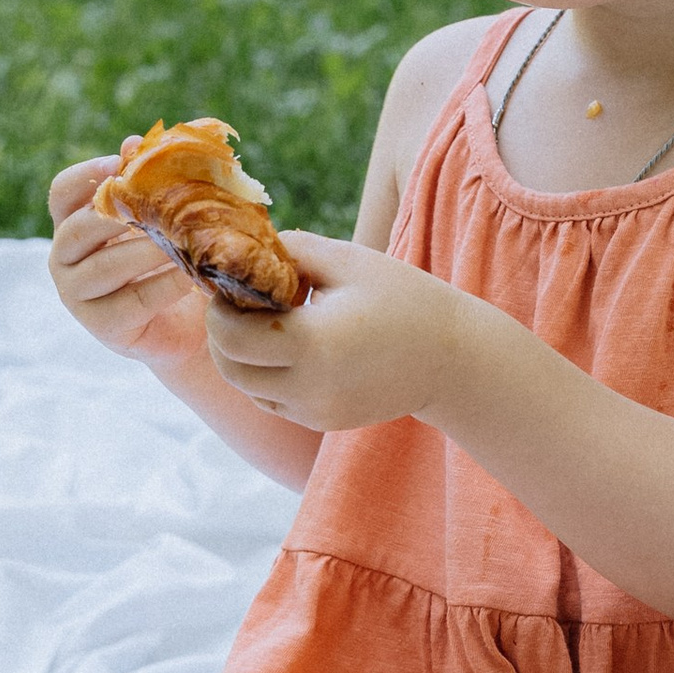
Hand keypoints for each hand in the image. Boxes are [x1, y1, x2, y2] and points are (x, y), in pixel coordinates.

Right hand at [47, 145, 207, 370]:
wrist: (192, 324)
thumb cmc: (174, 259)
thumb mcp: (165, 217)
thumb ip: (150, 182)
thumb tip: (135, 142)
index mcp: (75, 222)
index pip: (63, 192)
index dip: (87, 175)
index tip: (120, 164)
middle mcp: (65, 257)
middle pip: (76, 228)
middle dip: (117, 214)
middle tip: (158, 204)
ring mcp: (77, 294)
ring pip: (103, 267)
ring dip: (145, 251)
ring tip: (181, 239)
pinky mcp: (102, 326)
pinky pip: (131, 301)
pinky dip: (162, 286)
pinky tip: (189, 274)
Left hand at [199, 232, 462, 434]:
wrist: (455, 359)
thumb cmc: (405, 299)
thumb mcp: (348, 260)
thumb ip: (290, 250)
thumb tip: (243, 251)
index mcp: (313, 342)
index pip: (230, 336)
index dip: (219, 309)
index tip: (234, 285)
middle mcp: (309, 387)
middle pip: (230, 368)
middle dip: (224, 333)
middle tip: (242, 303)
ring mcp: (315, 411)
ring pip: (248, 388)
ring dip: (245, 356)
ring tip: (277, 322)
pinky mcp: (323, 422)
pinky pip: (274, 400)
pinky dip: (270, 375)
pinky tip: (297, 346)